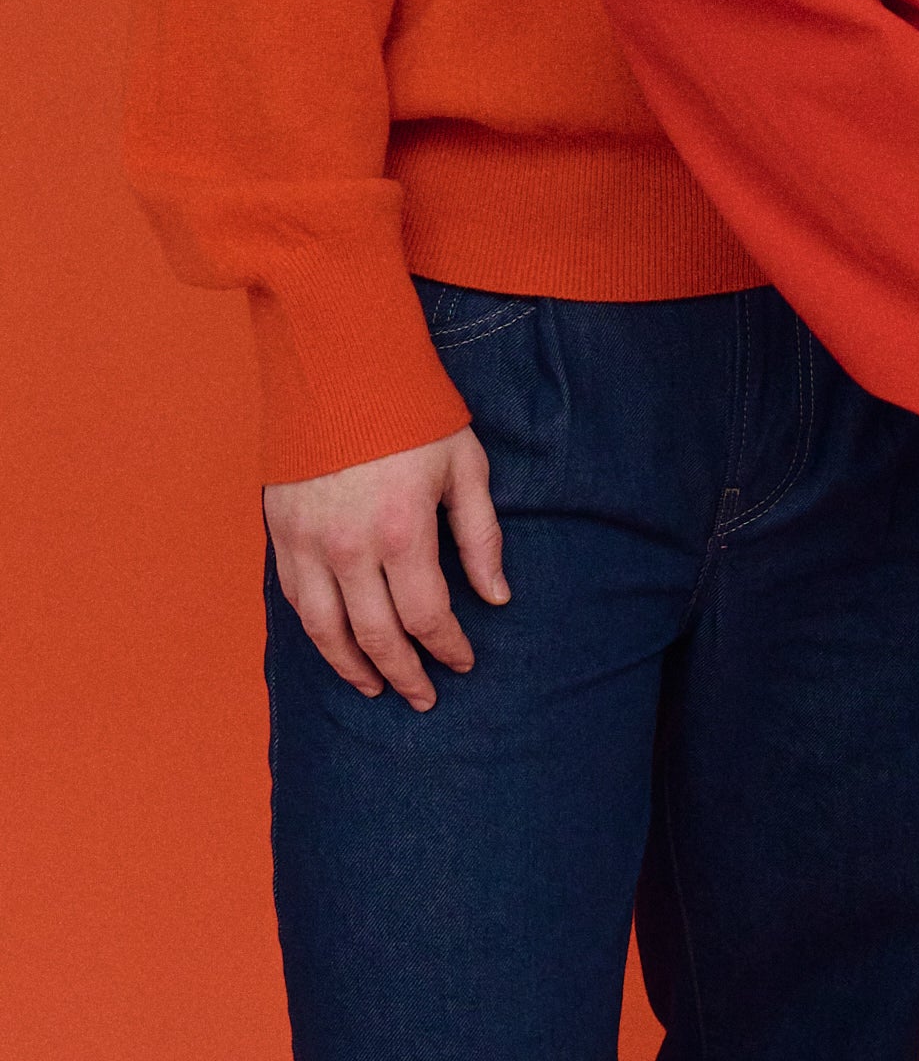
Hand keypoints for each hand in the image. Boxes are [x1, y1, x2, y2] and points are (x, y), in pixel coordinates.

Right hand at [263, 428, 508, 707]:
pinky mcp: (280, 531)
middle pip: (377, 636)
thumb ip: (481, 538)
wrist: (341, 364)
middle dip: (405, 674)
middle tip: (424, 697)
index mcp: (403, 530)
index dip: (448, 647)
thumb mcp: (465, 466)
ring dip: (352, 667)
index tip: (464, 660)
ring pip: (325, 631)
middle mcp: (350, 546)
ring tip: (375, 687)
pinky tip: (335, 644)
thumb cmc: (413, 414)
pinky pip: (294, 598)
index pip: (427, 616)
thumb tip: (496, 597)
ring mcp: (308, 541)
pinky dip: (315, 632)